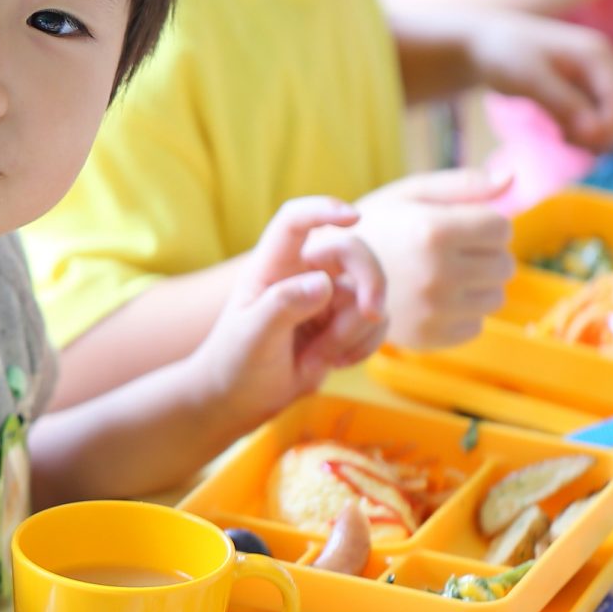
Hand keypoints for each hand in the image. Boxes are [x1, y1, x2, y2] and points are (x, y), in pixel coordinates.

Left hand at [190, 198, 387, 426]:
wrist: (240, 402)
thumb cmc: (235, 364)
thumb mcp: (252, 337)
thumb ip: (283, 307)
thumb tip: (324, 284)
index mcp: (272, 265)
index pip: (295, 221)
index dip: (323, 210)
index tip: (353, 217)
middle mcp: (303, 272)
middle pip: (352, 251)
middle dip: (370, 280)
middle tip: (373, 313)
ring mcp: (327, 296)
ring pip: (368, 294)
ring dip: (354, 331)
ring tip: (319, 357)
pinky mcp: (345, 322)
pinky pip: (377, 323)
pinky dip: (366, 345)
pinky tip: (337, 362)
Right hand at [354, 170, 513, 348]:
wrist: (326, 276)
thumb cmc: (375, 227)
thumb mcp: (411, 194)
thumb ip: (463, 185)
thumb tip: (513, 178)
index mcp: (433, 231)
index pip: (502, 229)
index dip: (484, 223)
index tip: (456, 224)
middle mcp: (436, 274)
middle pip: (505, 265)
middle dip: (485, 255)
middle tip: (447, 251)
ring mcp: (433, 311)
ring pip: (496, 297)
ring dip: (477, 285)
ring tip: (440, 274)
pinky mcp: (429, 338)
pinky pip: (476, 324)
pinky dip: (461, 313)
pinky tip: (431, 299)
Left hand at [464, 10, 612, 152]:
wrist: (484, 44)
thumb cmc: (505, 57)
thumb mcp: (532, 81)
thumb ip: (565, 105)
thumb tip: (597, 134)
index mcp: (598, 55)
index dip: (609, 131)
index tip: (577, 146)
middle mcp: (605, 64)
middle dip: (605, 136)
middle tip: (568, 146)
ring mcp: (596, 77)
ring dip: (597, 136)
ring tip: (563, 141)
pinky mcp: (584, 89)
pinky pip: (598, 117)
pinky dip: (586, 132)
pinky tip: (562, 136)